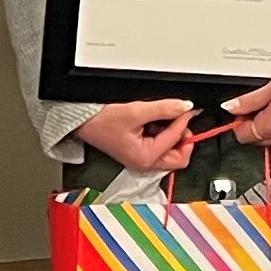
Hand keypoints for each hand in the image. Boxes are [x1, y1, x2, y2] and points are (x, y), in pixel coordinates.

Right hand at [77, 99, 199, 175]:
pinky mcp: (140, 153)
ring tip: (162, 118)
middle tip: (181, 119)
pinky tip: (154, 122)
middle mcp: (145, 164)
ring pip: (172, 153)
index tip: (186, 107)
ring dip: (173, 135)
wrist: (84, 122)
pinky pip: (161, 147)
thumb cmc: (101, 121)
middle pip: (180, 157)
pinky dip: (163, 134)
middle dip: (183, 137)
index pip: (176, 140)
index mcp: (145, 158)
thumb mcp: (136, 111)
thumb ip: (164, 109)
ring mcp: (143, 160)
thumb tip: (184, 107)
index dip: (183, 121)